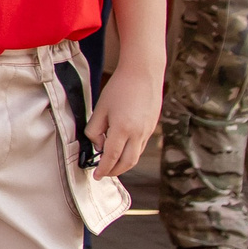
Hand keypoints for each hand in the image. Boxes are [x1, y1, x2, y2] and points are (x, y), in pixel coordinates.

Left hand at [88, 66, 160, 180]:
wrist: (143, 73)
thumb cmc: (119, 88)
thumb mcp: (100, 109)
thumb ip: (95, 130)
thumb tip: (98, 145)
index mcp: (123, 129)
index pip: (111, 157)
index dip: (103, 169)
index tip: (95, 175)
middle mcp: (138, 134)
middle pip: (127, 163)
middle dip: (114, 171)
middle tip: (103, 173)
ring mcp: (147, 131)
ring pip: (136, 156)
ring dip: (123, 164)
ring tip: (111, 164)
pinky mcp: (152, 127)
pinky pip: (141, 146)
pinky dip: (131, 153)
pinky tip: (122, 149)